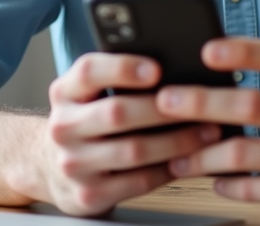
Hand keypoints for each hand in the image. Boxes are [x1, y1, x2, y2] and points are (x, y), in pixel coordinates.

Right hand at [35, 52, 221, 215]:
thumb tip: (174, 65)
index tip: (157, 68)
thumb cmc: (87, 120)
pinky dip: (168, 169)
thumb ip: (117, 77)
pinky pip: (138, 181)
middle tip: (199, 104)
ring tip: (207, 132)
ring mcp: (73, 164)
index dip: (123, 68)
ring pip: (133, 151)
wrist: (52, 167)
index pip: (88, 71)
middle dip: (163, 109)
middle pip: (117, 113)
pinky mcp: (89, 194)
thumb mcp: (88, 93)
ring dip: (177, 141)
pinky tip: (188, 159)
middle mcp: (63, 127)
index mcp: (64, 92)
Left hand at [154, 38, 259, 221]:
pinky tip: (212, 178)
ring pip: (243, 152)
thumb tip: (218, 59)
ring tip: (177, 155)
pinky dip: (225, 183)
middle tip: (166, 101)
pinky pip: (252, 188)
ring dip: (201, 154)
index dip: (245, 50)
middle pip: (252, 105)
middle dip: (201, 102)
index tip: (207, 50)